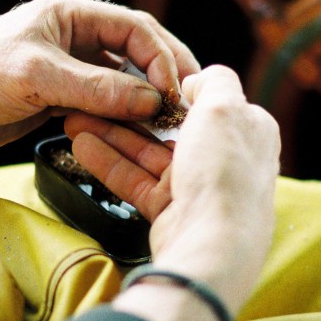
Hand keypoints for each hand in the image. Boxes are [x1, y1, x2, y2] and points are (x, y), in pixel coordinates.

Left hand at [0, 0, 199, 154]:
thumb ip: (97, 88)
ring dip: (146, 101)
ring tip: (169, 125)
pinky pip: (105, 104)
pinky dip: (123, 118)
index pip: (135, 28)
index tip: (174, 91)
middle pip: (137, 52)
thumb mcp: (39, 78)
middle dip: (164, 76)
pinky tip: (139, 134)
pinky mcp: (61, 97)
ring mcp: (70, 68)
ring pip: (123, 81)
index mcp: (71, 13)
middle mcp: (75, 36)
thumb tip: (151, 99)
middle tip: (189, 105)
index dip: (162, 57)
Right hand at [64, 66, 280, 320]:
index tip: (139, 75)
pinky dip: (109, 162)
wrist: (212, 246)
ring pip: (148, 152)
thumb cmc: (224, 172)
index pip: (210, 100)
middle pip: (172, 126)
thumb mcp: (226, 108)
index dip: (175, 88)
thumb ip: (215, 82)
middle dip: (131, 110)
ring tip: (73, 117)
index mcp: (248, 129)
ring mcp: (197, 185)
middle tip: (95, 96)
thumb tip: (198, 80)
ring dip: (112, 134)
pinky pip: (136, 179)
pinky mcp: (171, 209)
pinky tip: (81, 145)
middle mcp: (225, 156)